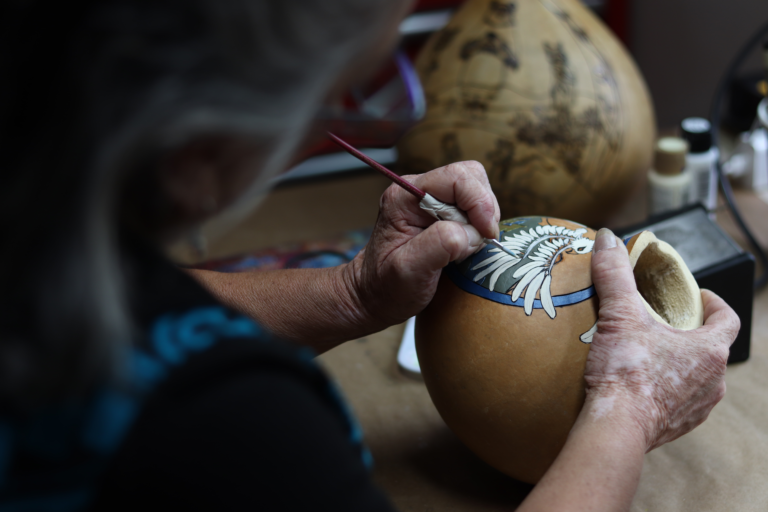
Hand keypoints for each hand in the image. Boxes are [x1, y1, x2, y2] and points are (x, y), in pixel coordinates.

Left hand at [344, 161, 499, 329]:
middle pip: (470, 177)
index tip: (486, 234)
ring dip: (483, 217)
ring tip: (469, 246)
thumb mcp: (409, 270)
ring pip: (475, 189)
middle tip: (478, 240)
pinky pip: (473, 206)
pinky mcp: (441, 212)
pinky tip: (467, 246)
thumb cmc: (386, 286)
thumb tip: (470, 232)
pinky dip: (479, 224)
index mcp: (404, 196)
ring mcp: (430, 200)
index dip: (479, 202)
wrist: (374, 296)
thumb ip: (438, 245)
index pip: (456, 178)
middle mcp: (417, 190)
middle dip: (484, 208)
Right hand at [582, 228, 739, 450]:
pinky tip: (641, 384)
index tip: (696, 297)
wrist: (615, 427)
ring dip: (679, 364)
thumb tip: (608, 239)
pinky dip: (666, 389)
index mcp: (709, 350)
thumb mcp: (619, 315)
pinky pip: (681, 401)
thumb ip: (615, 274)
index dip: (714, 304)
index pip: (728, 319)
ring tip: (649, 354)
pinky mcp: (680, 425)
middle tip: (661, 323)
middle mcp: (714, 380)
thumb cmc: (627, 374)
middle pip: (710, 348)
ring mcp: (699, 407)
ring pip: (698, 377)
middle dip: (689, 334)